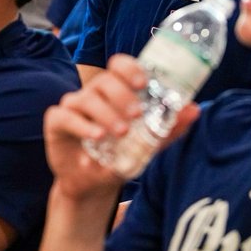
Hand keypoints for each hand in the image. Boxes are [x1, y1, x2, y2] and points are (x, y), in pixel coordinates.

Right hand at [43, 54, 198, 201]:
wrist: (92, 185)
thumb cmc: (118, 157)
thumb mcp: (146, 145)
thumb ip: (169, 128)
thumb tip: (194, 110)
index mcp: (114, 92)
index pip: (119, 66)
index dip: (129, 68)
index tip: (142, 82)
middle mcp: (93, 94)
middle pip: (104, 81)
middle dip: (121, 95)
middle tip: (136, 114)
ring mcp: (73, 106)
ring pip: (86, 98)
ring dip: (106, 114)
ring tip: (120, 132)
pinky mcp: (56, 123)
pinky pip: (65, 116)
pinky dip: (82, 125)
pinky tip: (96, 136)